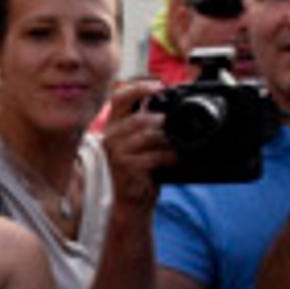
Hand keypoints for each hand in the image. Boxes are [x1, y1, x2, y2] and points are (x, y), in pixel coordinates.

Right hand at [99, 80, 170, 209]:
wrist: (132, 202)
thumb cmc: (140, 170)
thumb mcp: (142, 142)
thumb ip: (150, 123)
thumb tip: (172, 104)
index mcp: (114, 126)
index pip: (120, 97)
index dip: (139, 88)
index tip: (159, 86)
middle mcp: (111, 136)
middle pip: (140, 117)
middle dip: (163, 121)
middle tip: (178, 127)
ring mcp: (116, 152)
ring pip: (148, 135)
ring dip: (169, 140)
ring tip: (178, 146)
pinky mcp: (126, 167)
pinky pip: (154, 155)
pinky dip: (169, 156)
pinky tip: (175, 159)